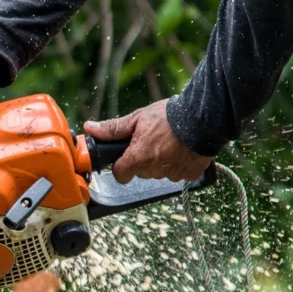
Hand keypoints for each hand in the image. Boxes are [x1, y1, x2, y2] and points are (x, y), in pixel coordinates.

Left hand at [83, 99, 211, 183]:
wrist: (203, 118)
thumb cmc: (169, 117)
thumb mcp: (137, 118)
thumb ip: (113, 129)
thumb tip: (90, 128)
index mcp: (138, 158)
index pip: (120, 174)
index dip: (121, 165)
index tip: (126, 156)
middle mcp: (154, 170)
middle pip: (140, 172)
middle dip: (142, 160)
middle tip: (151, 141)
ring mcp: (173, 174)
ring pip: (158, 173)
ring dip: (160, 161)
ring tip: (168, 142)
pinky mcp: (189, 175)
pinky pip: (178, 173)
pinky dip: (178, 164)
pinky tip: (181, 149)